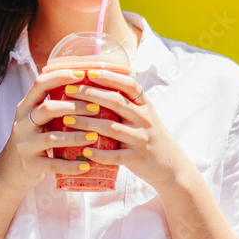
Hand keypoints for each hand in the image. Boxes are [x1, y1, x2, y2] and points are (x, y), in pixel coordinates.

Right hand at [0, 69, 102, 191]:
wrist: (9, 171)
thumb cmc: (33, 140)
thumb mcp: (37, 119)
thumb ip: (53, 105)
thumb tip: (87, 87)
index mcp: (25, 107)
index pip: (40, 84)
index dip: (60, 77)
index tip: (82, 74)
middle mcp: (22, 123)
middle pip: (48, 109)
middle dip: (74, 107)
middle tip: (96, 108)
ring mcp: (24, 145)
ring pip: (52, 138)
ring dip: (76, 136)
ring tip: (95, 136)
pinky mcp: (29, 165)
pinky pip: (53, 165)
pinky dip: (71, 165)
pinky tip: (86, 165)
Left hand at [59, 69, 191, 188]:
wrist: (171, 166)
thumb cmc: (150, 137)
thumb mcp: (144, 116)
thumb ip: (127, 103)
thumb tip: (97, 86)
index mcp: (145, 106)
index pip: (129, 86)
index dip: (109, 77)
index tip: (89, 72)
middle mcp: (144, 120)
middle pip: (115, 102)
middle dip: (90, 95)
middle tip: (68, 91)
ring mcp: (141, 139)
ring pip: (111, 128)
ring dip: (87, 123)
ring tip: (67, 119)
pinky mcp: (137, 158)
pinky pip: (115, 156)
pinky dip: (99, 154)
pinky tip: (84, 151)